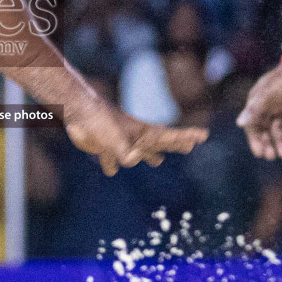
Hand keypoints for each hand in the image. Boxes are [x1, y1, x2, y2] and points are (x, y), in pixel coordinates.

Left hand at [63, 97, 207, 176]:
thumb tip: (134, 160)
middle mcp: (135, 137)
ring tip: (157, 162)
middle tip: (190, 146)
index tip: (204, 135)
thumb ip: (126, 152)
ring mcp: (121, 141)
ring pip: (138, 151)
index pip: (170, 136)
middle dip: (174, 146)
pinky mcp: (104, 146)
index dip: (187, 137)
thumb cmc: (99, 121)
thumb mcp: (116, 139)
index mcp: (143, 132)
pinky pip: (111, 159)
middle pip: (159, 143)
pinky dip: (111, 164)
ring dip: (148, 156)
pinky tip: (110, 170)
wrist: (76, 110)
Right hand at [237, 62, 281, 159]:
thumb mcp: (268, 97)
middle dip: (268, 143)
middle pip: (264, 128)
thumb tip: (240, 123)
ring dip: (280, 140)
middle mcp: (265, 105)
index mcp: (255, 103)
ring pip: (277, 127)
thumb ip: (254, 110)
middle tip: (273, 157)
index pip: (252, 125)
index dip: (255, 140)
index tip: (260, 154)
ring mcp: (278, 105)